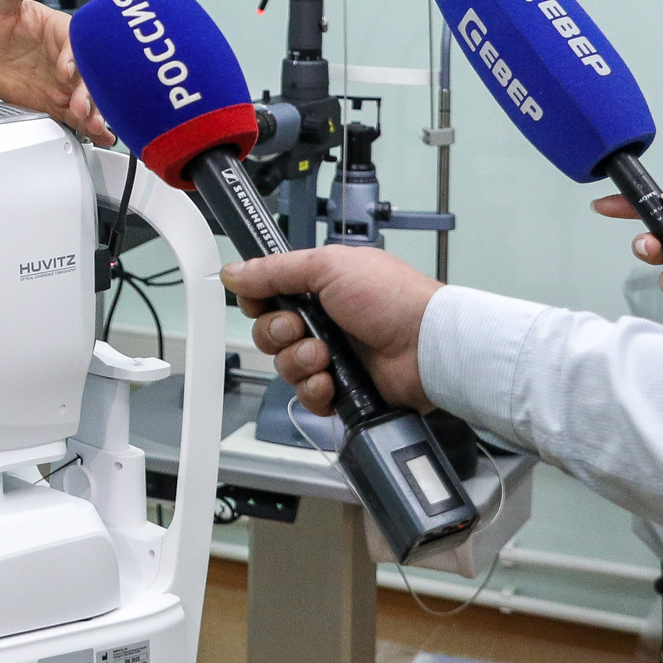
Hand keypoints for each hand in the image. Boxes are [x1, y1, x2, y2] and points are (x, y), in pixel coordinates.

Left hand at [0, 0, 110, 144]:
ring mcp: (67, 82)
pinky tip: (102, 135)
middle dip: (89, 90)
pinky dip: (91, 126)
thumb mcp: (0, 3)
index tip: (66, 68)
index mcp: (65, 31)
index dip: (75, 55)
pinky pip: (79, 115)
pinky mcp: (59, 102)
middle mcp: (72, 57)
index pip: (78, 42)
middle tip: (82, 104)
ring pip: (88, 97)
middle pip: (89, 74)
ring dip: (94, 111)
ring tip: (94, 124)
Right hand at [220, 247, 440, 414]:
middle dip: (278, 333)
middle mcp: (323, 321)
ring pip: (285, 366)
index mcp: (319, 287)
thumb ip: (275, 269)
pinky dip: (315, 390)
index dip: (258, 302)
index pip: (267, 296)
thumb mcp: (328, 267)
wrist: (428, 346)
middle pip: (269, 333)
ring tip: (326, 356)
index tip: (261, 302)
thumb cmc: (393, 299)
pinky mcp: (342, 389)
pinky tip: (331, 381)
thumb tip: (234, 271)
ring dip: (299, 361)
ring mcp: (333, 356)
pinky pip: (307, 396)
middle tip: (300, 329)